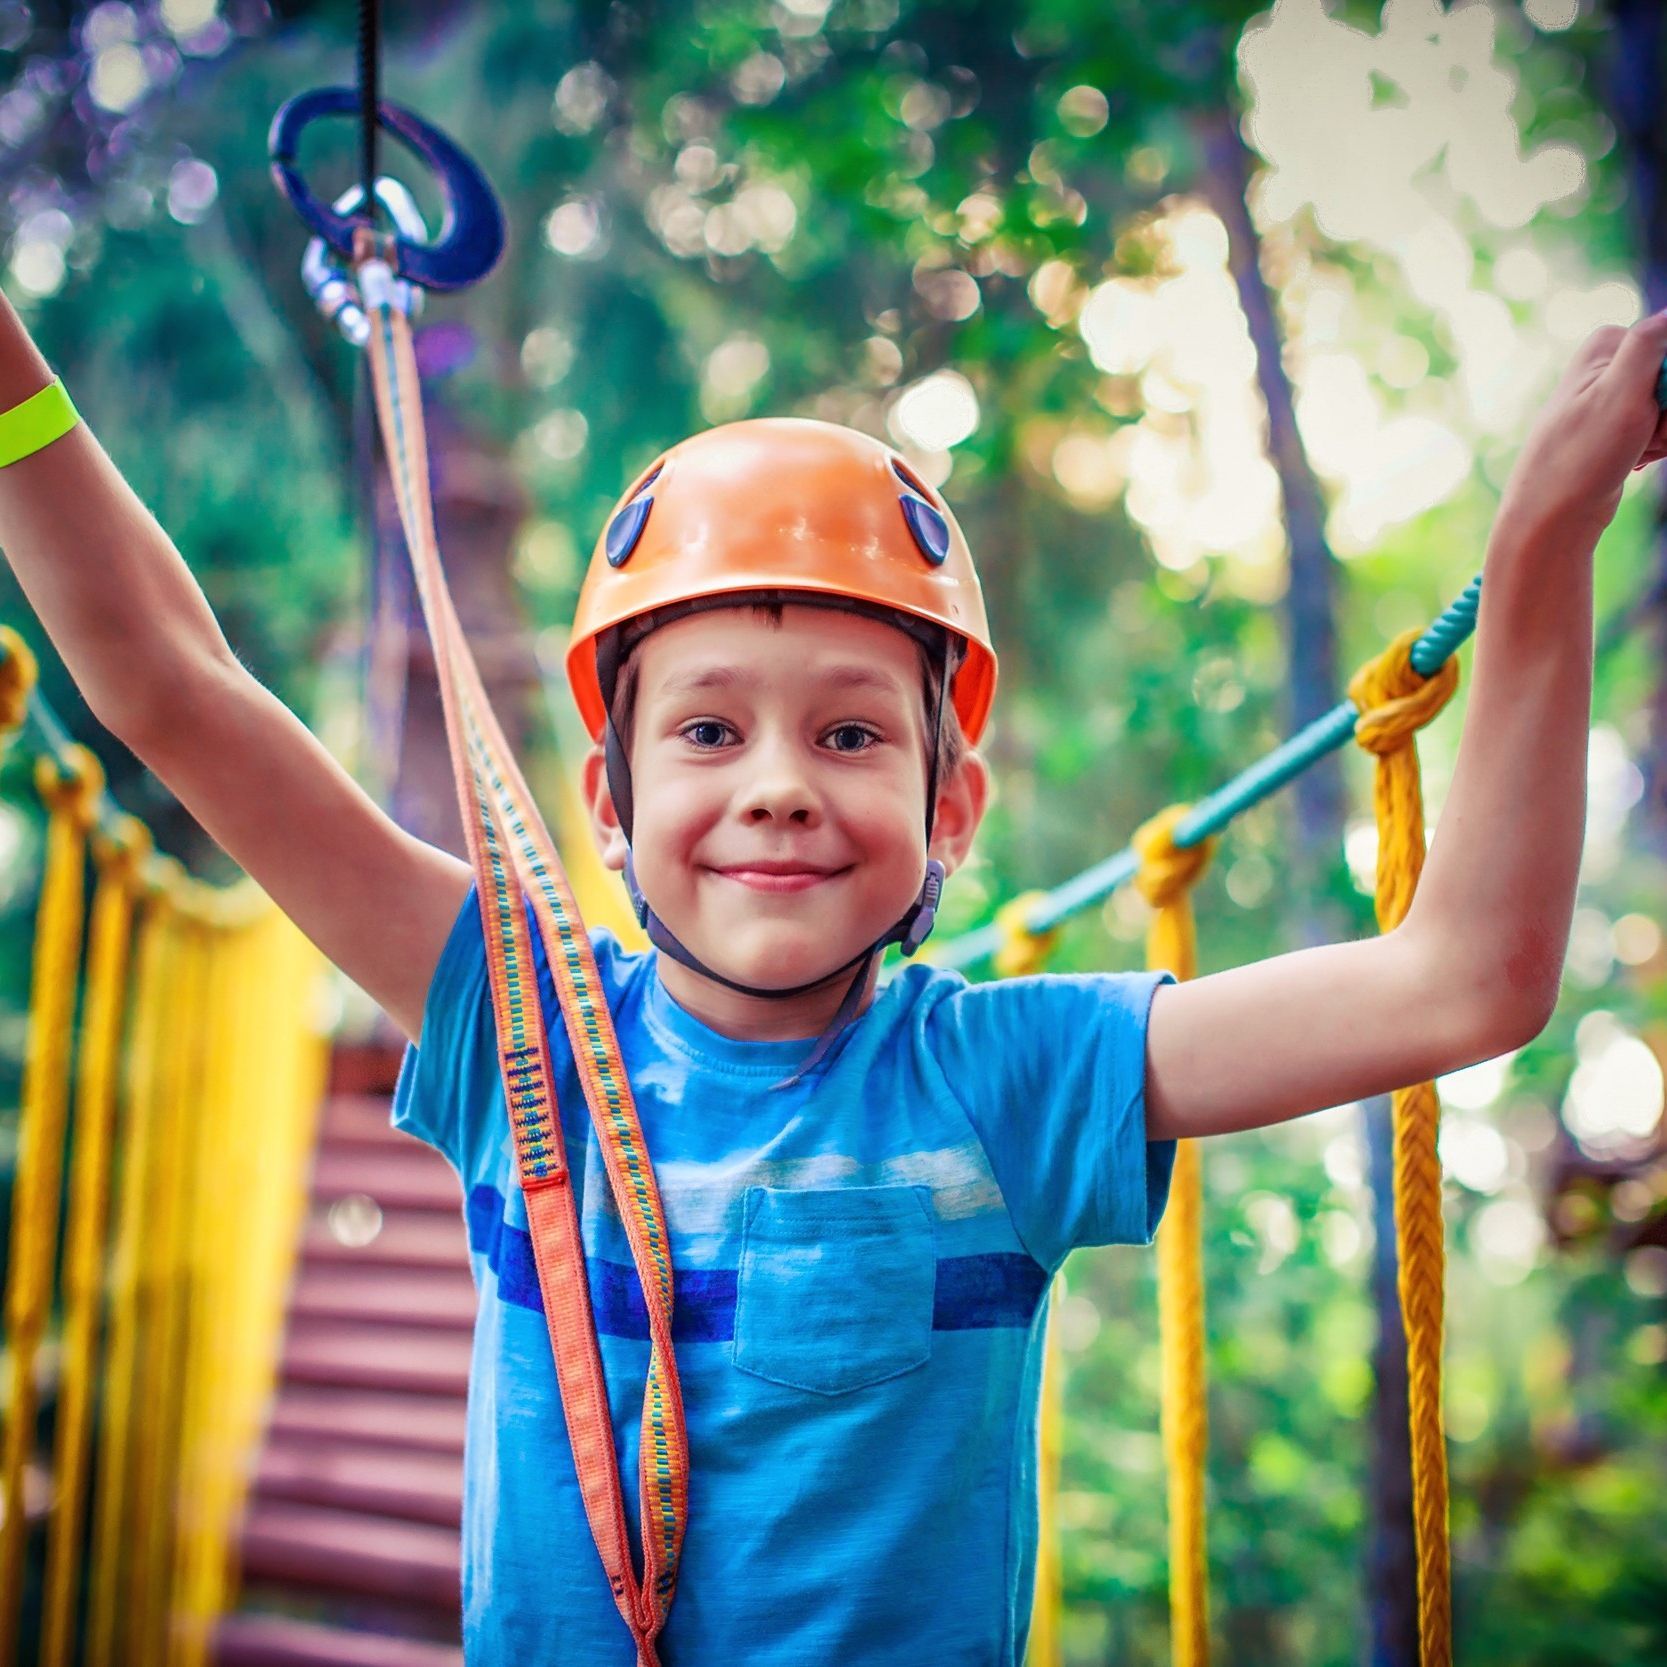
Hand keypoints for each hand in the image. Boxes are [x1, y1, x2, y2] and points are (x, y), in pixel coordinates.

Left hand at [1498, 311, 1666, 540]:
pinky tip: (1632, 461)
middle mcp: (1611, 364)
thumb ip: (1646, 345)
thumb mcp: (1619, 391)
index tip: (1652, 409)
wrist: (1553, 516)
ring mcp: (1616, 396)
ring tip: (1633, 451)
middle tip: (1642, 436)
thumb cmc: (1582, 455)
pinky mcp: (1622, 426)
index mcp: (1609, 343)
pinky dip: (1656, 447)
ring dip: (1665, 434)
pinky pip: (1662, 428)